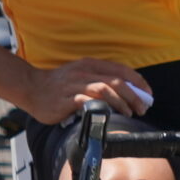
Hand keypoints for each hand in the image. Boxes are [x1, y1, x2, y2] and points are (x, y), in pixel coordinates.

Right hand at [21, 58, 152, 125]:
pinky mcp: (66, 99)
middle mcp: (84, 72)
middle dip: (134, 95)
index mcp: (90, 65)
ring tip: (130, 113)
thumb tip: (126, 94)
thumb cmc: (58, 85)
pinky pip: (87, 101)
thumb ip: (99, 81)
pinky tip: (108, 115)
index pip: (121, 70)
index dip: (138, 82)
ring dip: (121, 102)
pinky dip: (101, 107)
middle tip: (143, 108)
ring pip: (105, 89)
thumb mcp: (80, 76)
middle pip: (116, 81)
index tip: (148, 94)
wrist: (31, 87)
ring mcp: (75, 85)